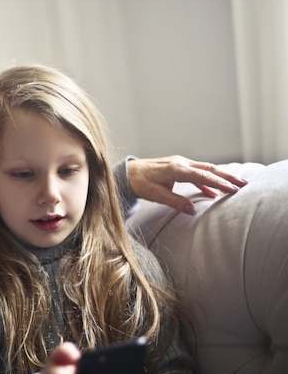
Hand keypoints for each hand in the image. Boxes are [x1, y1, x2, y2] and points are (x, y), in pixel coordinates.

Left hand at [128, 155, 247, 214]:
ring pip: (205, 169)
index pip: (202, 176)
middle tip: (245, 184)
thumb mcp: (154, 195)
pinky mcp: (179, 167)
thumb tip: (193, 210)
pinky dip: (208, 181)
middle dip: (228, 177)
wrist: (127, 173)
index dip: (219, 183)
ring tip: (236, 186)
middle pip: (209, 169)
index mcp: (175, 169)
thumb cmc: (139, 183)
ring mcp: (180, 163)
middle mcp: (180, 163)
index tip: (233, 189)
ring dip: (221, 177)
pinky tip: (214, 192)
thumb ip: (174, 202)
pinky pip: (197, 173)